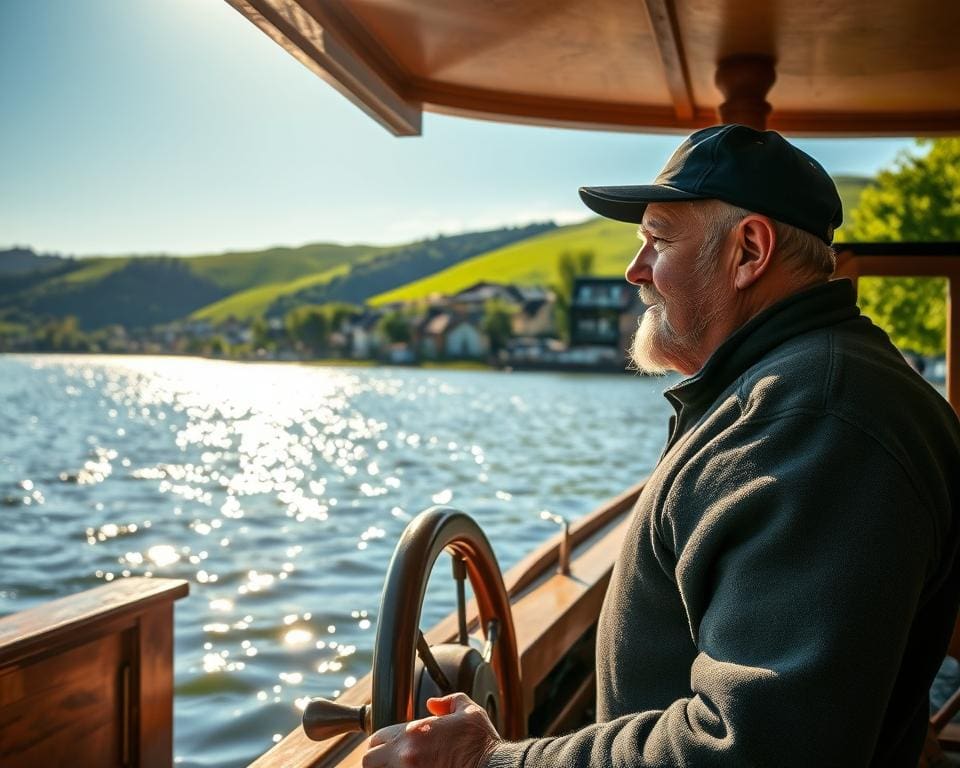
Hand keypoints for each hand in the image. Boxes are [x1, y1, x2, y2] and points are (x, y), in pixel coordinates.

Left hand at [362, 692, 500, 767]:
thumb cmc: (482, 744)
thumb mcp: (469, 712)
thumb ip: (449, 702)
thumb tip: (433, 703)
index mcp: (414, 733)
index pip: (376, 738)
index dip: (382, 744)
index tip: (392, 749)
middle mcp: (406, 755)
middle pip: (368, 761)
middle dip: (378, 761)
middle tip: (393, 763)